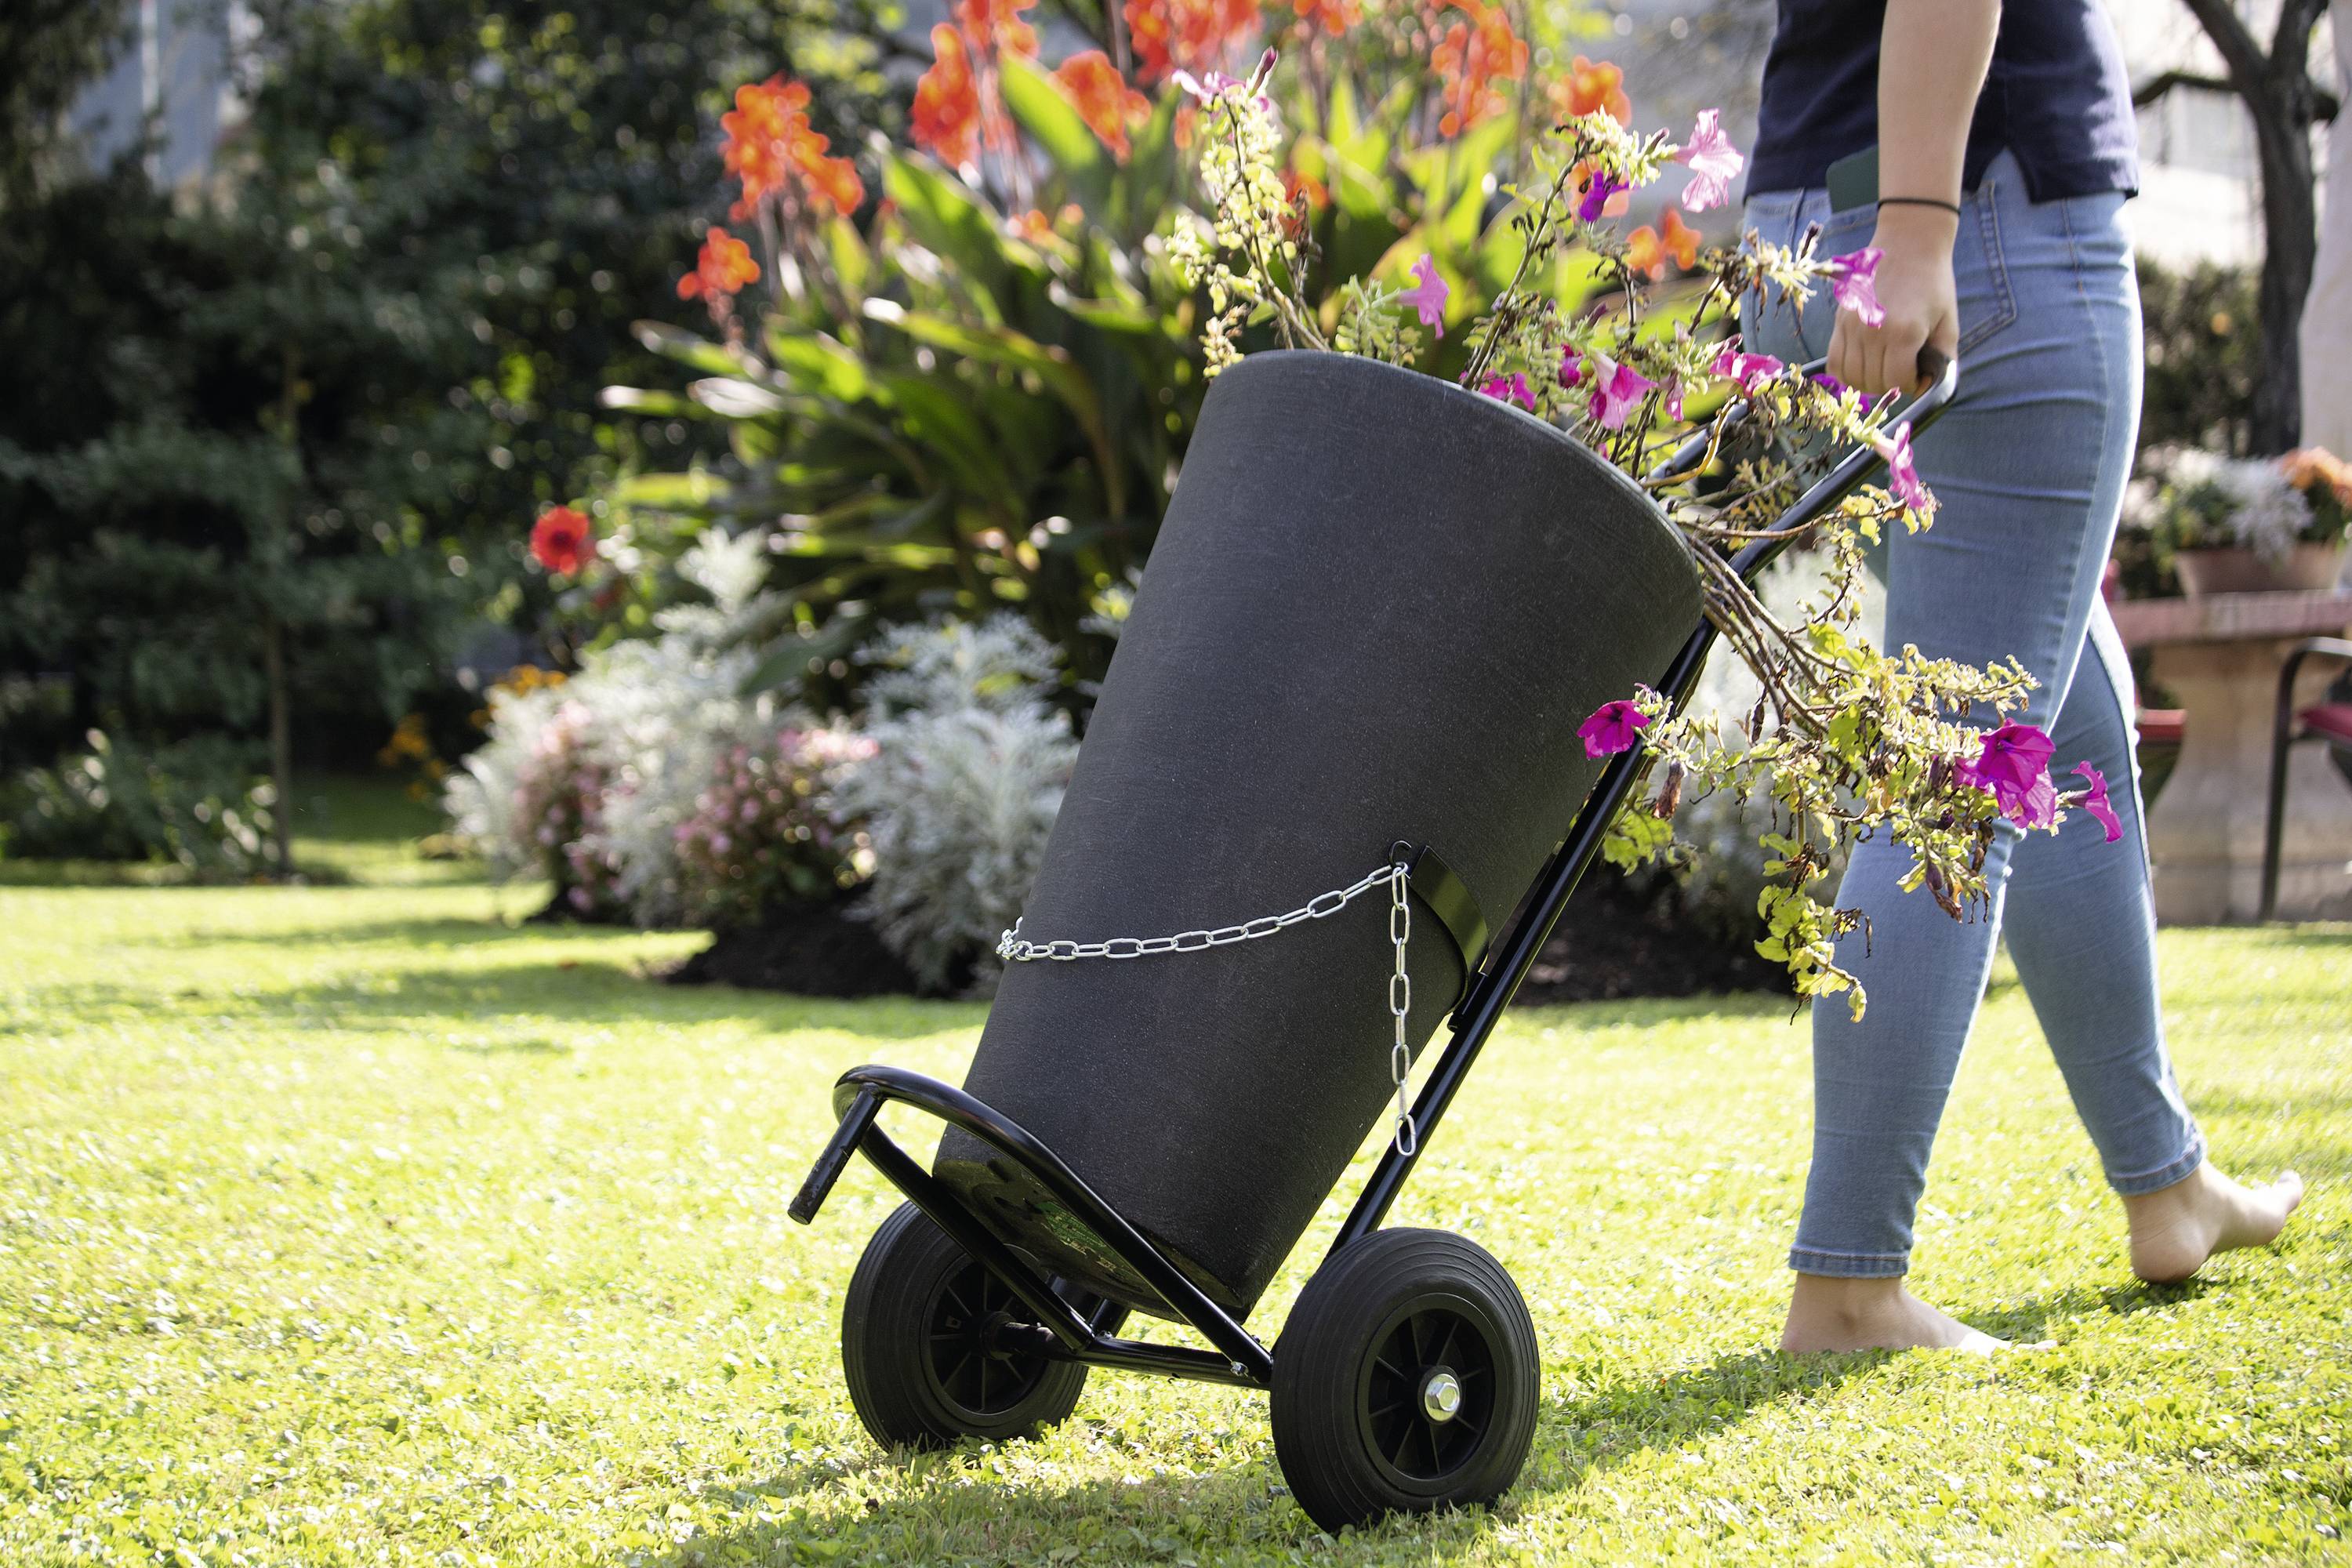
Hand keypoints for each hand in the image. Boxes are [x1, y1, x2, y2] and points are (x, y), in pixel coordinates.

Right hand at [1826, 205, 1959, 396]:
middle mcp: (1873, 331)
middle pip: (1872, 382)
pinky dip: (1846, 373)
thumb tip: (1925, 388)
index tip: (1916, 373)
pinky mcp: (1839, 321)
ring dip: (1867, 381)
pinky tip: (1862, 364)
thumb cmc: (1933, 284)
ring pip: (1851, 377)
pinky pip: (1834, 363)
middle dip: (1889, 383)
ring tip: (1881, 367)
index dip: (1909, 384)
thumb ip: (1942, 360)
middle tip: (1901, 368)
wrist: (1909, 244)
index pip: (1896, 381)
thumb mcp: (1948, 322)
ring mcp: (1852, 326)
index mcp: (1904, 332)